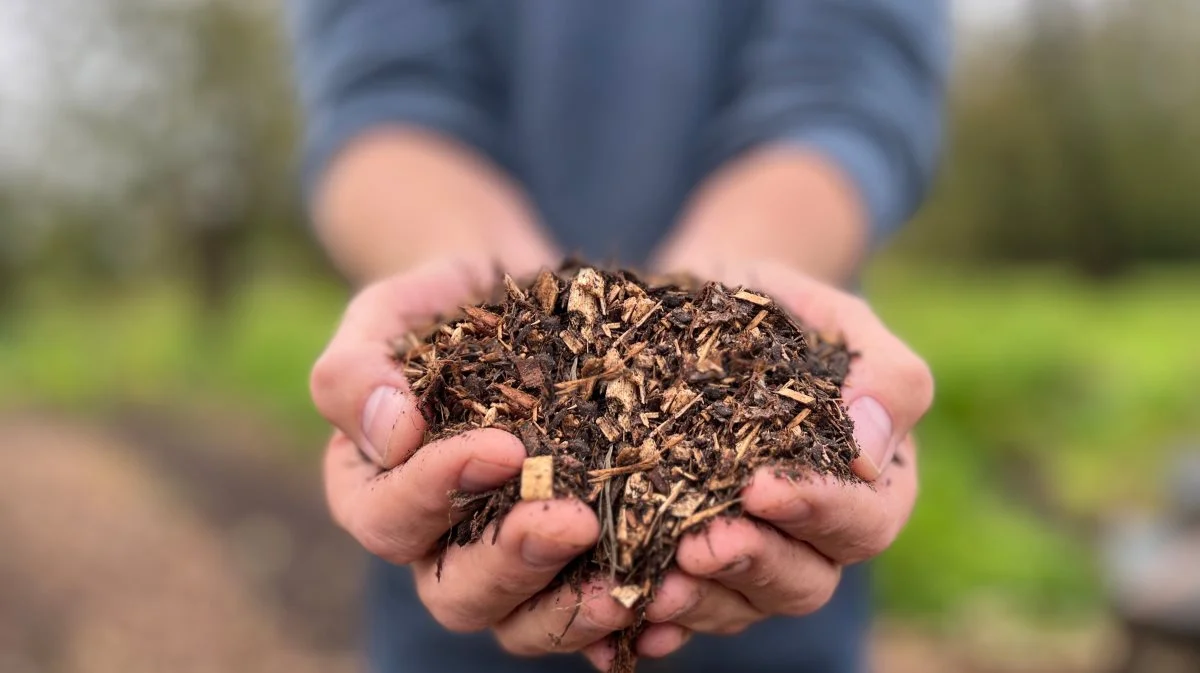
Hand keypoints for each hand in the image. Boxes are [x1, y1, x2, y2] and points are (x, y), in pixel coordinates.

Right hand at [312, 256, 641, 661]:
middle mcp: (434, 545)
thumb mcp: (387, 316)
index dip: (440, 493)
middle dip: (515, 563)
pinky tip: (664, 607)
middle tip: (575, 522)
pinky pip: (585, 616)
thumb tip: (392, 434)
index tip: (504, 448)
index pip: (389, 518)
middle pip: (455, 593)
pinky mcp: (566, 565)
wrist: (517, 300)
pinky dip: (622, 621)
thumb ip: (358, 370)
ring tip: (626, 589)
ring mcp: (503, 563)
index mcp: (374, 492)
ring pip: (521, 621)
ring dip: (572, 612)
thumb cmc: (441, 308)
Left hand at [582, 261, 932, 668]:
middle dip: (753, 566)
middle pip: (805, 581)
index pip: (862, 522)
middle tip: (700, 546)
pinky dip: (659, 624)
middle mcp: (814, 533)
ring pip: (742, 604)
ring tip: (656, 588)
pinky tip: (629, 626)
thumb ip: (881, 375)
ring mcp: (752, 554)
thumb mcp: (837, 321)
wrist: (699, 303)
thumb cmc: (781, 309)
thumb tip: (872, 440)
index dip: (817, 513)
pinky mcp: (691, 563)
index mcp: (867, 484)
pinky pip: (683, 609)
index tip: (761, 489)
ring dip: (701, 601)